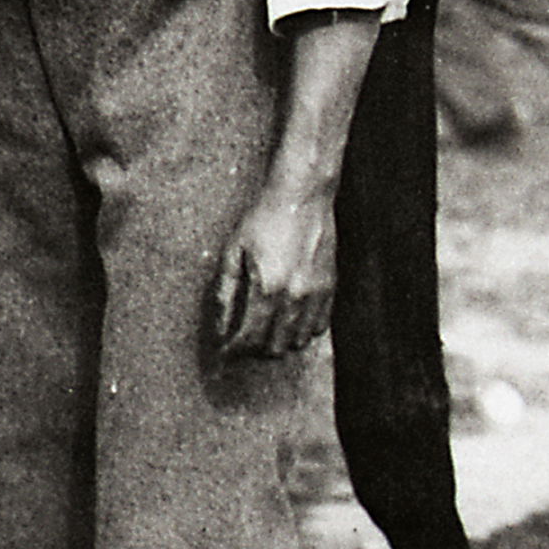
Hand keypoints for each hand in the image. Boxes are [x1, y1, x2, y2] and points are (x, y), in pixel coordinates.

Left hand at [207, 179, 337, 360]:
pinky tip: (291, 319)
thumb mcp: (234, 250)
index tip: (224, 353)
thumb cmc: (264, 218)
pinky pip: (320, 326)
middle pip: (274, 347)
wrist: (302, 195)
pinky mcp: (330, 286)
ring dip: (280, 341)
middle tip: (243, 338)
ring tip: (266, 330)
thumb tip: (218, 326)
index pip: (248, 339)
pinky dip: (303, 330)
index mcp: (266, 288)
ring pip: (298, 341)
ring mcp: (315, 294)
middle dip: (255, 349)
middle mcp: (294, 297)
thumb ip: (225, 292)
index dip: (233, 351)